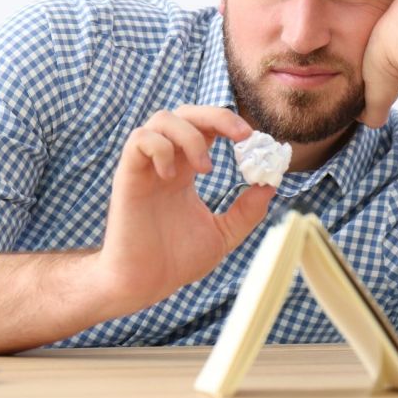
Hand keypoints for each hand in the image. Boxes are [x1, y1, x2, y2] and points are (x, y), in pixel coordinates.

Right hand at [97, 106, 275, 312]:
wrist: (143, 284)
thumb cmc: (175, 262)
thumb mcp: (223, 235)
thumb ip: (246, 212)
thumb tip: (270, 186)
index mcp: (185, 171)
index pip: (204, 128)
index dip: (227, 123)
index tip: (252, 139)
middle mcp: (165, 163)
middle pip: (184, 113)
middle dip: (215, 116)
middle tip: (241, 137)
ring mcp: (145, 167)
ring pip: (161, 119)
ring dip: (190, 135)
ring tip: (205, 169)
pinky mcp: (127, 176)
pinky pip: (139, 140)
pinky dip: (160, 148)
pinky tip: (172, 176)